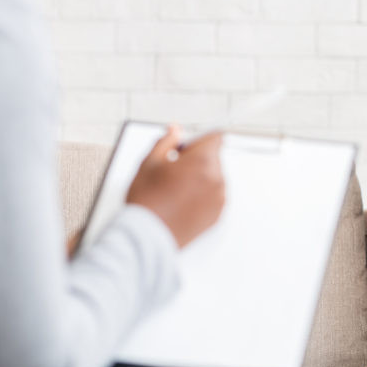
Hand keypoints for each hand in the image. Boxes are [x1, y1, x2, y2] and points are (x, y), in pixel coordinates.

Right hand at [126, 125, 225, 247]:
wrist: (146, 236)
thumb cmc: (146, 200)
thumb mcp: (149, 162)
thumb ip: (166, 141)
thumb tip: (175, 130)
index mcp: (203, 162)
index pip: (215, 138)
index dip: (198, 141)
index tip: (184, 149)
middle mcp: (217, 179)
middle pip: (213, 158)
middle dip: (197, 160)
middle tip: (173, 172)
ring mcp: (219, 199)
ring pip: (214, 178)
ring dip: (200, 178)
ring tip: (175, 191)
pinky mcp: (217, 215)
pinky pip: (213, 196)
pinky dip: (202, 196)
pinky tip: (181, 203)